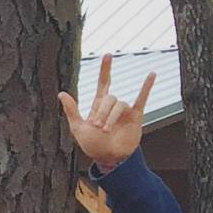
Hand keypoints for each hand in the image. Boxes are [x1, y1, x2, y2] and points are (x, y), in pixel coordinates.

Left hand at [60, 54, 155, 171]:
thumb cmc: (92, 145)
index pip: (104, 82)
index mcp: (99, 106)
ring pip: (119, 104)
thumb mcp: (78, 128)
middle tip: (97, 126)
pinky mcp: (136, 116)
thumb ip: (72, 110)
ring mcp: (124, 110)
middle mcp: (112, 106)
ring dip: (111, 117)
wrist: (108, 158)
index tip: (108, 55)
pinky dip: (146, 87)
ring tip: (104, 130)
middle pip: (109, 97)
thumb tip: (61, 93)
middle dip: (102, 111)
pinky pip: (142, 99)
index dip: (105, 69)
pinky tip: (152, 75)